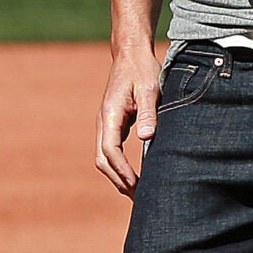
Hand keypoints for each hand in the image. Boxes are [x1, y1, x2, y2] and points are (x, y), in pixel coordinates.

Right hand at [95, 43, 163, 195]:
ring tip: (137, 193)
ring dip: (117, 176)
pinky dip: (120, 167)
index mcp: (110, 114)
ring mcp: (106, 124)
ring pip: (104, 158)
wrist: (130, 54)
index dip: (121, 169)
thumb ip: (148, 112)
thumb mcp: (150, 88)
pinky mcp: (113, 125)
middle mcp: (103, 122)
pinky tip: (135, 176)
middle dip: (118, 180)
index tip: (135, 184)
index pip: (109, 149)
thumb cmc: (142, 69)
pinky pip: (111, 151)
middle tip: (138, 198)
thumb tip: (146, 137)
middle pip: (102, 159)